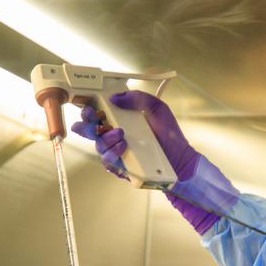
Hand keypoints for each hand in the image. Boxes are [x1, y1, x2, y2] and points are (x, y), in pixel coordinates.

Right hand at [71, 90, 198, 181]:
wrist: (180, 158)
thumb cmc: (169, 134)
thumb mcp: (157, 108)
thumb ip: (138, 97)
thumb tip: (115, 97)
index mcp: (119, 120)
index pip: (96, 113)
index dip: (87, 109)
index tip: (89, 106)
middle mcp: (114, 136)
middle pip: (89, 130)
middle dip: (86, 124)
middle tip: (95, 118)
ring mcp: (116, 152)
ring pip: (98, 145)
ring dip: (106, 138)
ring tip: (121, 134)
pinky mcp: (120, 168)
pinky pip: (107, 161)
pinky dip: (113, 153)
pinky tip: (124, 147)